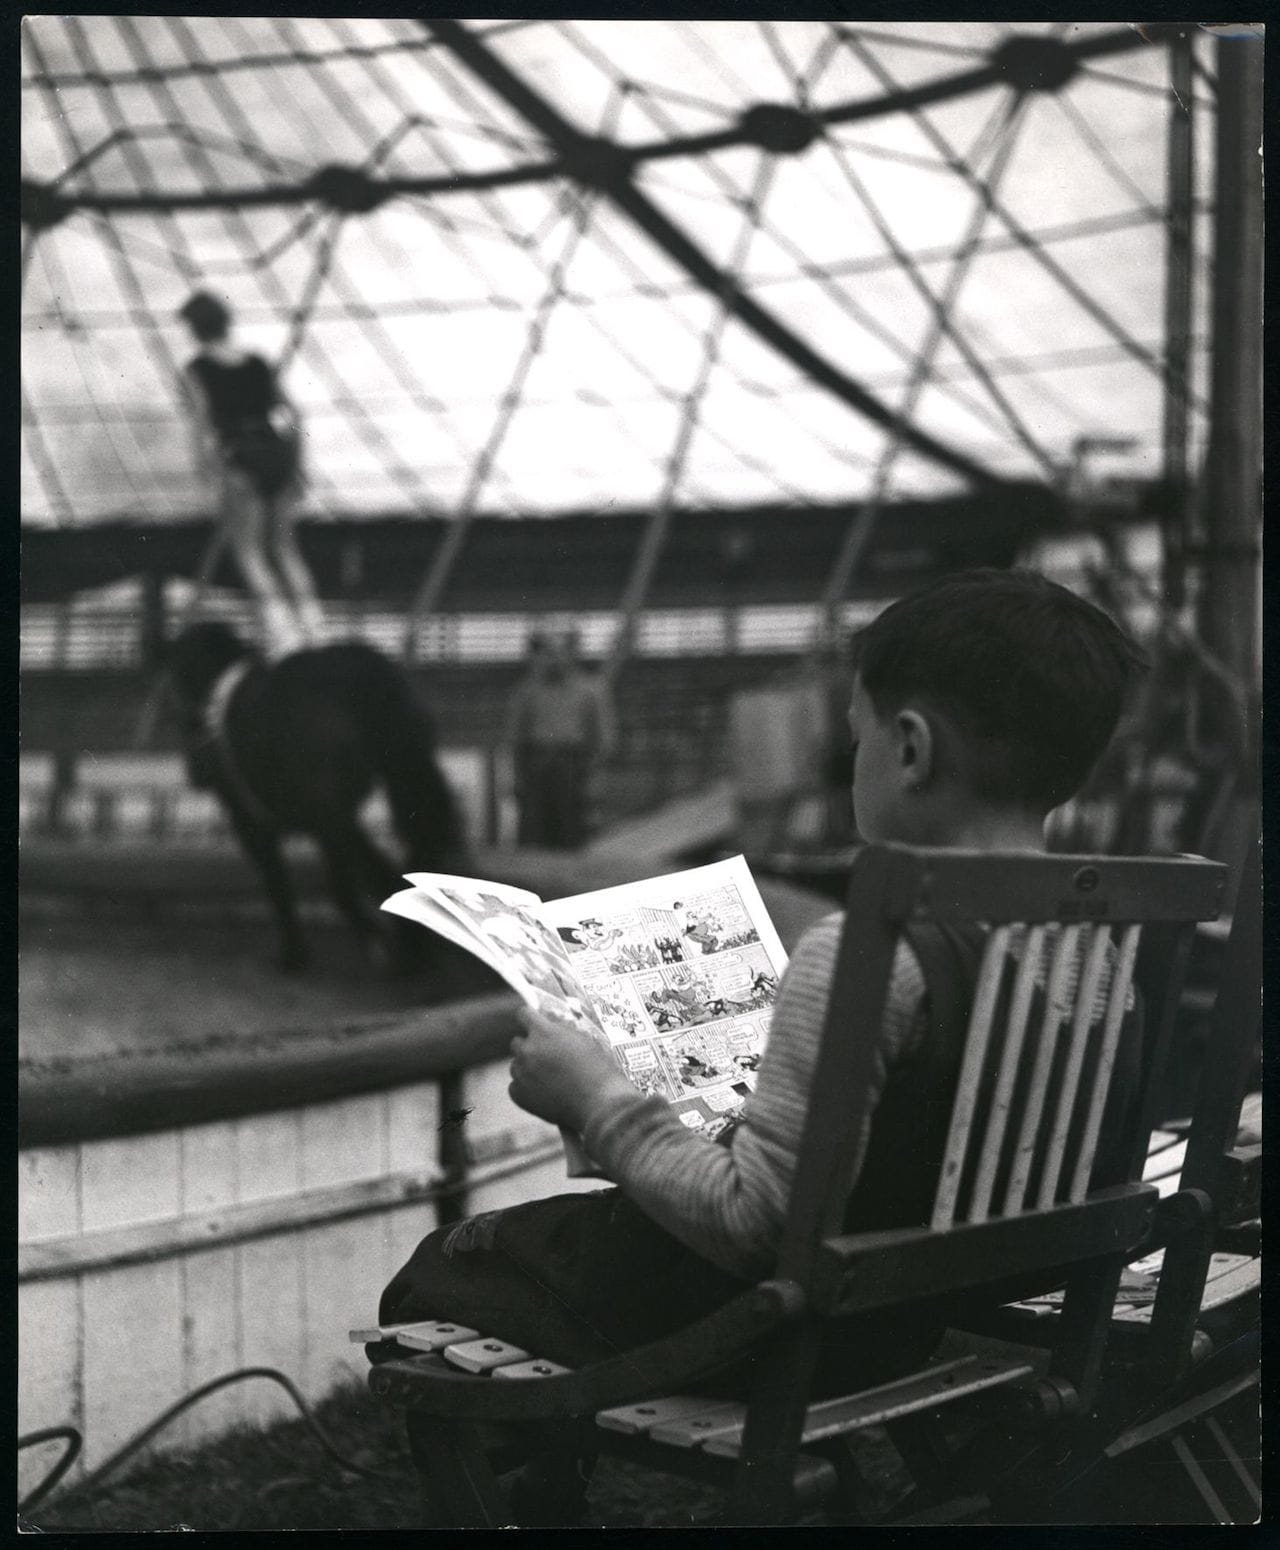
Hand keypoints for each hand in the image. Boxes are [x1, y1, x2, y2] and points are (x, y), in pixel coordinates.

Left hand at [508, 1008, 634, 1131]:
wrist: (599, 1102)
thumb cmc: (597, 1069)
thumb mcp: (583, 1038)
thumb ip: (561, 1028)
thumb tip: (551, 1021)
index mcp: (543, 1032)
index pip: (523, 1014)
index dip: (530, 1018)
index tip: (535, 1024)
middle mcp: (528, 1050)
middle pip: (517, 1042)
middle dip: (530, 1046)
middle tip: (547, 1055)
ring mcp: (521, 1073)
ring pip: (516, 1064)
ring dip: (528, 1067)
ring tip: (549, 1077)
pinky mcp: (519, 1095)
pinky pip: (515, 1085)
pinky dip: (526, 1087)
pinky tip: (544, 1091)